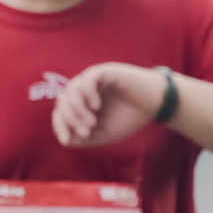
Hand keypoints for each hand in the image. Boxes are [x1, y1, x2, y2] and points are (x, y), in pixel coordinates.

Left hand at [53, 63, 171, 147]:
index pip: (61, 112)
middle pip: (62, 102)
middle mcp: (84, 91)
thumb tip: (65, 139)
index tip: (67, 140)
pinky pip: (86, 80)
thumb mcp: (104, 134)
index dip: (59, 126)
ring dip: (77, 110)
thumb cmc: (129, 118)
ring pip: (71, 91)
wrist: (153, 105)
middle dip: (70, 120)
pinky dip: (87, 95)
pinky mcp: (104, 72)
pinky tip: (97, 106)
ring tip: (92, 123)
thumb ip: (84, 138)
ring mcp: (93, 80)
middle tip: (87, 132)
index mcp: (82, 105)